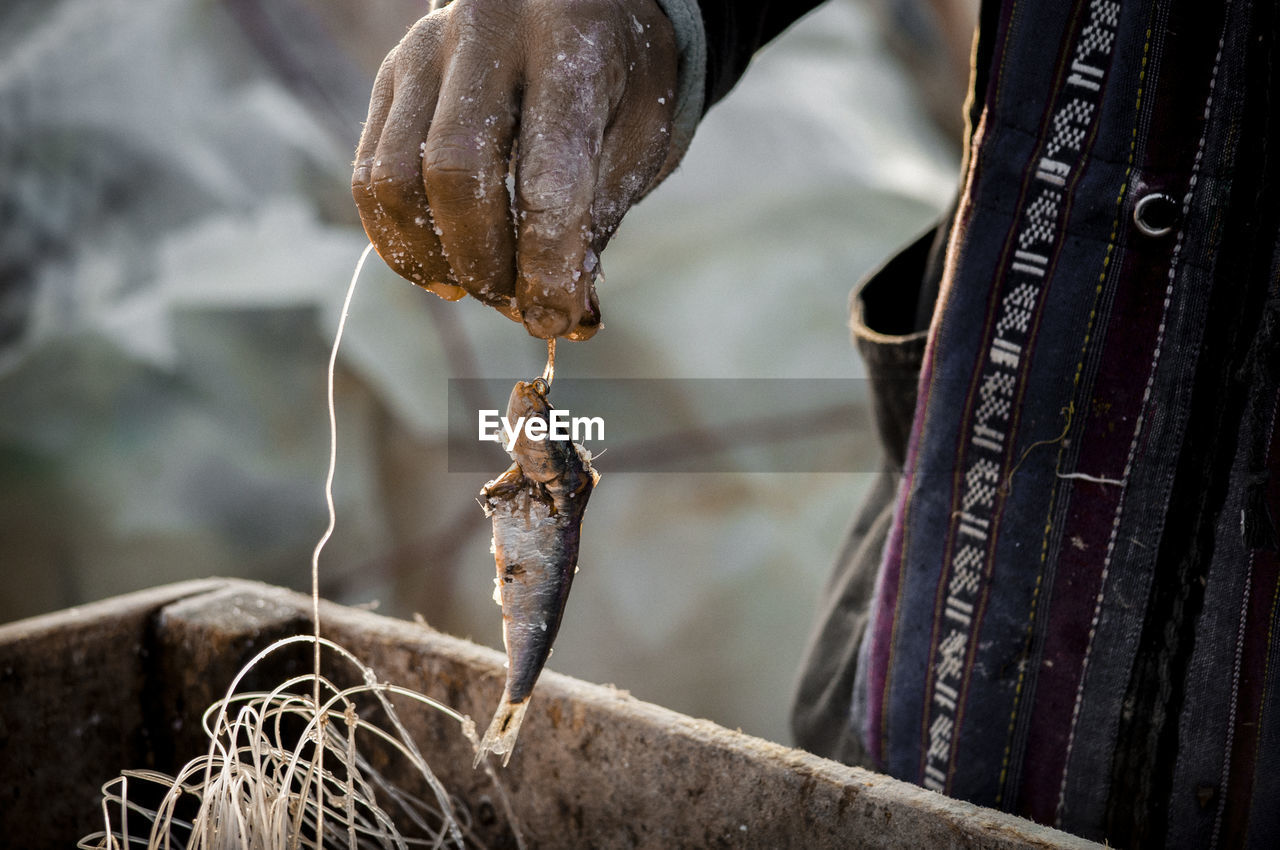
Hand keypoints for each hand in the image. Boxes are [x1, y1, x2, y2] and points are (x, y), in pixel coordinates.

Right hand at [352, 0, 678, 339]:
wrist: (576, 0)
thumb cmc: (619, 78)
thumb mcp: (639, 137)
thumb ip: (600, 220)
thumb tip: (569, 318)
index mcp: (568, 41)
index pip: (548, 173)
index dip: (550, 263)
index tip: (558, 319)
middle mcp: (485, 32)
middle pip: (457, 175)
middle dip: (486, 264)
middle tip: (518, 306)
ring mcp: (425, 49)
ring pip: (396, 179)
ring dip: (435, 259)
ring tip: (480, 290)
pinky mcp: (391, 74)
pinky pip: (369, 174)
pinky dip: (399, 240)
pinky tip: (442, 269)